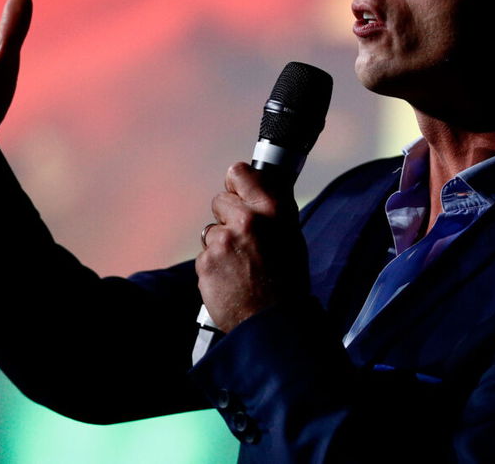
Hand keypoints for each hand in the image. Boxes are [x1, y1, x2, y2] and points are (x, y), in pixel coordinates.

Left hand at [196, 163, 308, 331]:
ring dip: (221, 245)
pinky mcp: (206, 262)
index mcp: (272, 210)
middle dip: (227, 217)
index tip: (236, 190)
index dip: (236, 183)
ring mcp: (223, 241)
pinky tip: (231, 279)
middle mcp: (247, 220)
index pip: (239, 173)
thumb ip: (270, 210)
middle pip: (220, 201)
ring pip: (211, 230)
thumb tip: (257, 188)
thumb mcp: (290, 235)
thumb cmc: (287, 281)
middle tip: (244, 240)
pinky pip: (204, 255)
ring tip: (240, 266)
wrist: (273, 321)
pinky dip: (213, 266)